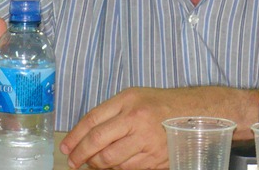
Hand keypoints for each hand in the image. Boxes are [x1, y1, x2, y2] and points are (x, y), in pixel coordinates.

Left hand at [61, 87, 205, 169]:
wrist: (192, 112)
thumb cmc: (158, 104)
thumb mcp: (133, 96)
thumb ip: (110, 112)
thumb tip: (85, 134)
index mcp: (129, 101)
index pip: (93, 120)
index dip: (75, 136)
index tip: (66, 148)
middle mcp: (137, 120)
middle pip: (98, 143)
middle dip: (81, 155)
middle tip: (74, 161)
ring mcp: (147, 141)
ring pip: (111, 160)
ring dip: (97, 165)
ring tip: (93, 162)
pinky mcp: (155, 158)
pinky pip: (127, 169)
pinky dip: (116, 169)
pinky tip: (112, 165)